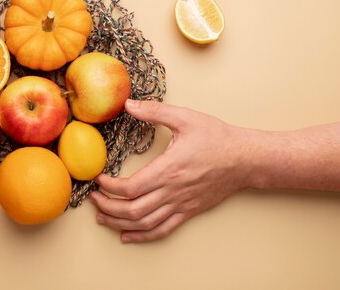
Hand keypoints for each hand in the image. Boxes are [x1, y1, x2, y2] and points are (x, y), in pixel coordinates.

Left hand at [90, 99, 254, 242]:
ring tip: (102, 218)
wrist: (246, 159)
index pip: (129, 188)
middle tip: (93, 199)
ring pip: (144, 223)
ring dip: (119, 223)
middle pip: (132, 210)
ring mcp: (181, 205)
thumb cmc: (217, 137)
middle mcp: (172, 192)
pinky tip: (128, 235)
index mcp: (168, 169)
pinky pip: (162, 230)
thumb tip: (128, 104)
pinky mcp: (188, 211)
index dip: (108, 187)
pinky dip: (142, 235)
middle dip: (107, 207)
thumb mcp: (185, 117)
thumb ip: (154, 111)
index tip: (98, 178)